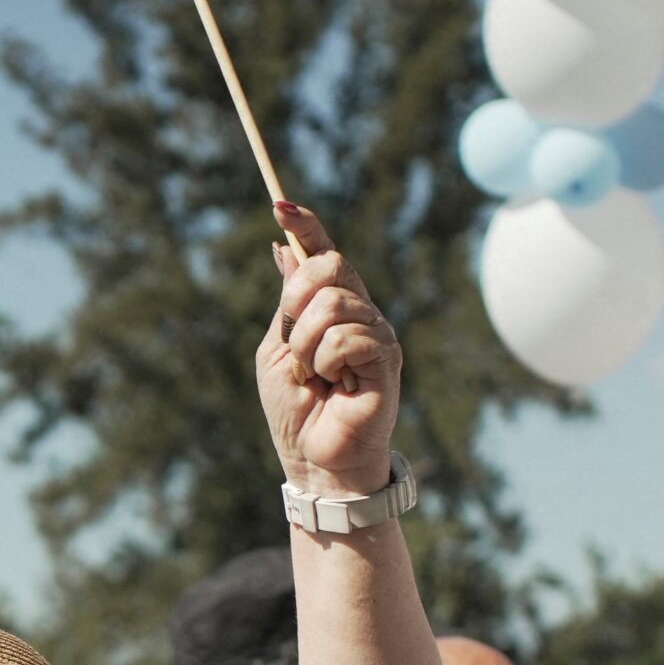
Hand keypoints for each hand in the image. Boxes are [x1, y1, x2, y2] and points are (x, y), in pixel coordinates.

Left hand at [255, 201, 401, 499]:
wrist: (314, 458)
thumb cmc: (295, 410)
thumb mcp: (276, 349)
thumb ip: (287, 303)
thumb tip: (283, 247)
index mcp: (332, 307)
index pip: (325, 253)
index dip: (307, 226)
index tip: (281, 205)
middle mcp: (361, 311)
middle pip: (329, 266)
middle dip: (296, 303)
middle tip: (295, 346)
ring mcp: (377, 332)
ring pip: (332, 305)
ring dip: (306, 344)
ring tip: (314, 375)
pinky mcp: (387, 357)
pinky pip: (347, 337)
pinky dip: (326, 362)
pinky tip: (334, 385)